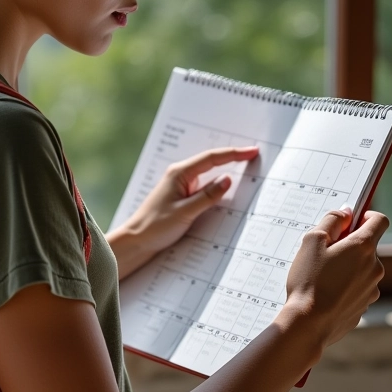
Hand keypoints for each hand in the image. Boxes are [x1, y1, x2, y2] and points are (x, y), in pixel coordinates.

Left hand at [112, 147, 258, 262]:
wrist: (137, 240)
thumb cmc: (155, 226)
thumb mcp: (185, 212)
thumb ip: (208, 196)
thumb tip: (228, 180)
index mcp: (179, 173)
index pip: (211, 158)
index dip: (234, 153)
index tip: (252, 151)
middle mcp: (180, 175)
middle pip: (211, 161)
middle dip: (232, 157)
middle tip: (254, 155)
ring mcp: (181, 185)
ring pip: (208, 174)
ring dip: (225, 170)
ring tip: (246, 165)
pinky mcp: (182, 196)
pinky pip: (204, 186)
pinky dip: (217, 185)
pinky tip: (226, 187)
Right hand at [284, 208, 388, 348]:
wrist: (309, 324)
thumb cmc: (308, 280)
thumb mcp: (312, 241)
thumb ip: (331, 220)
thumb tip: (346, 212)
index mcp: (363, 247)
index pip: (379, 220)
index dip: (366, 215)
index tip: (351, 221)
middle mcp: (374, 267)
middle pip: (367, 247)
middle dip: (349, 245)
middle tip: (323, 252)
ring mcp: (372, 289)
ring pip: (362, 269)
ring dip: (347, 267)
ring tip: (321, 276)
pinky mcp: (364, 306)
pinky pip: (357, 289)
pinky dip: (345, 286)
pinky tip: (325, 293)